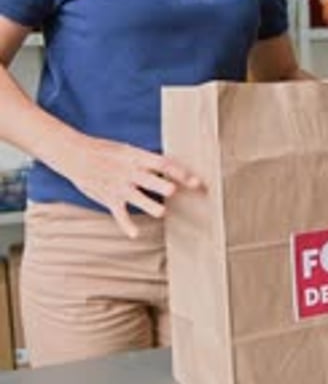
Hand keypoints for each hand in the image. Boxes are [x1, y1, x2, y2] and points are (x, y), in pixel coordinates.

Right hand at [66, 136, 204, 237]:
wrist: (74, 153)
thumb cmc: (104, 151)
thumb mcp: (126, 150)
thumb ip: (146, 160)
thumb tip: (170, 167)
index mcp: (136, 156)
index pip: (163, 163)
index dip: (180, 172)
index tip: (196, 181)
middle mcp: (129, 171)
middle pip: (150, 179)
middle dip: (163, 185)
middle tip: (175, 190)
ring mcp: (118, 185)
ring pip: (137, 198)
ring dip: (150, 205)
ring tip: (161, 212)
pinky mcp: (108, 198)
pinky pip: (119, 214)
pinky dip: (126, 225)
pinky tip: (135, 234)